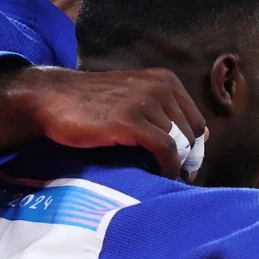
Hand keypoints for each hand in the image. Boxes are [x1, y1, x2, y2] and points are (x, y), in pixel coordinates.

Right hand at [14, 66, 206, 177]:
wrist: (53, 99)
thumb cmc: (92, 103)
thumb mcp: (135, 98)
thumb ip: (166, 113)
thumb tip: (205, 136)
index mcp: (164, 80)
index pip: (196, 120)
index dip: (194, 147)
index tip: (185, 166)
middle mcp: (159, 87)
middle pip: (191, 134)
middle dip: (188, 159)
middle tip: (178, 178)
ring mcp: (145, 103)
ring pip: (180, 142)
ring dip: (177, 166)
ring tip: (166, 178)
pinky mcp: (131, 122)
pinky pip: (165, 149)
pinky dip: (167, 167)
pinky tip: (160, 177)